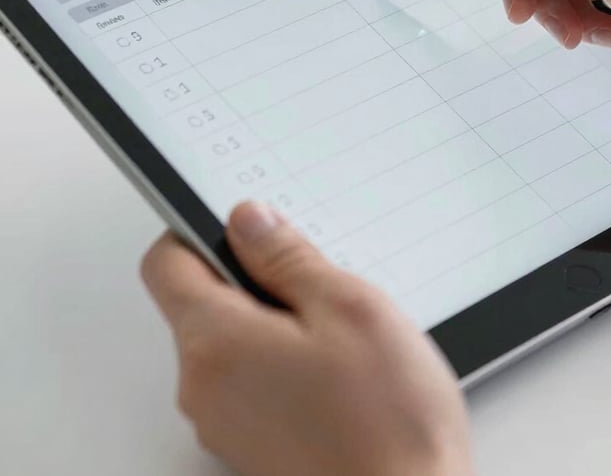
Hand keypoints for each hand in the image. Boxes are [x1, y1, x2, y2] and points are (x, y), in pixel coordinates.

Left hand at [142, 202, 473, 475]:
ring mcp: (223, 423)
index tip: (247, 226)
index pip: (167, 262)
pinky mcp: (249, 445)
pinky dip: (280, 362)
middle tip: (319, 288)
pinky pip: (248, 379)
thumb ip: (287, 256)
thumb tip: (249, 220)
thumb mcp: (348, 306)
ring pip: (230, 340)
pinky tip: (336, 374)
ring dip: (274, 323)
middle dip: (254, 280)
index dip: (202, 230)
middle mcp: (204, 388)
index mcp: (216, 343)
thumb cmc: (388, 424)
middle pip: (201, 301)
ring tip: (338, 338)